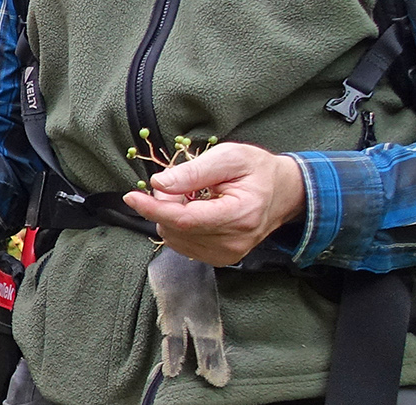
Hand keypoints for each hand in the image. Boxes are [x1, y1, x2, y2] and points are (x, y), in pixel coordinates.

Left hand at [122, 142, 305, 266]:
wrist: (283, 192)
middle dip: (165, 204)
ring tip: (194, 195)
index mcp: (239, 216)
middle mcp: (233, 243)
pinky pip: (184, 244)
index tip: (131, 197)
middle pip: (177, 229)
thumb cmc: (257, 170)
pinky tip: (196, 210)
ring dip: (172, 215)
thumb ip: (194, 171)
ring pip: (176, 238)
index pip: (185, 220)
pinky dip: (180, 226)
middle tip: (181, 182)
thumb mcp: (229, 157)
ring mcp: (228, 255)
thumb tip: (159, 184)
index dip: (154, 209)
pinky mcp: (221, 259)